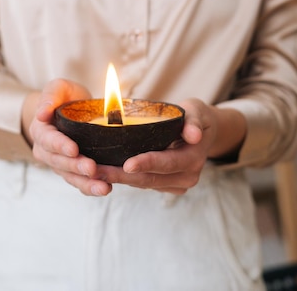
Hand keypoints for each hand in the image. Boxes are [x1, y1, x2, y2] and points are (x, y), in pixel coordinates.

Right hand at [28, 79, 112, 196]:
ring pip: (70, 176)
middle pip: (59, 162)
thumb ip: (50, 96)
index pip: (48, 140)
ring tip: (103, 187)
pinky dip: (91, 187)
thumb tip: (41, 113)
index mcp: (41, 131)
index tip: (74, 149)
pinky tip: (105, 188)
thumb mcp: (58, 88)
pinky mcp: (72, 171)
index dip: (60, 145)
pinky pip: (80, 182)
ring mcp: (59, 163)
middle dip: (76, 166)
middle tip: (92, 168)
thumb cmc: (64, 96)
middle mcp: (46, 151)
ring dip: (86, 183)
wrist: (69, 107)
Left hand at [95, 99, 246, 194]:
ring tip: (93, 172)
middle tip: (96, 170)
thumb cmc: (196, 116)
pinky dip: (124, 178)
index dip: (147, 163)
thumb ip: (194, 122)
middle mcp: (186, 176)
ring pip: (143, 183)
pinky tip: (104, 171)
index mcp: (193, 158)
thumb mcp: (197, 111)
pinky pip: (143, 183)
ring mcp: (176, 184)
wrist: (203, 131)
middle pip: (150, 178)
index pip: (167, 162)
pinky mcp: (166, 185)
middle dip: (121, 176)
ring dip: (118, 178)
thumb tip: (194, 135)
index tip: (127, 165)